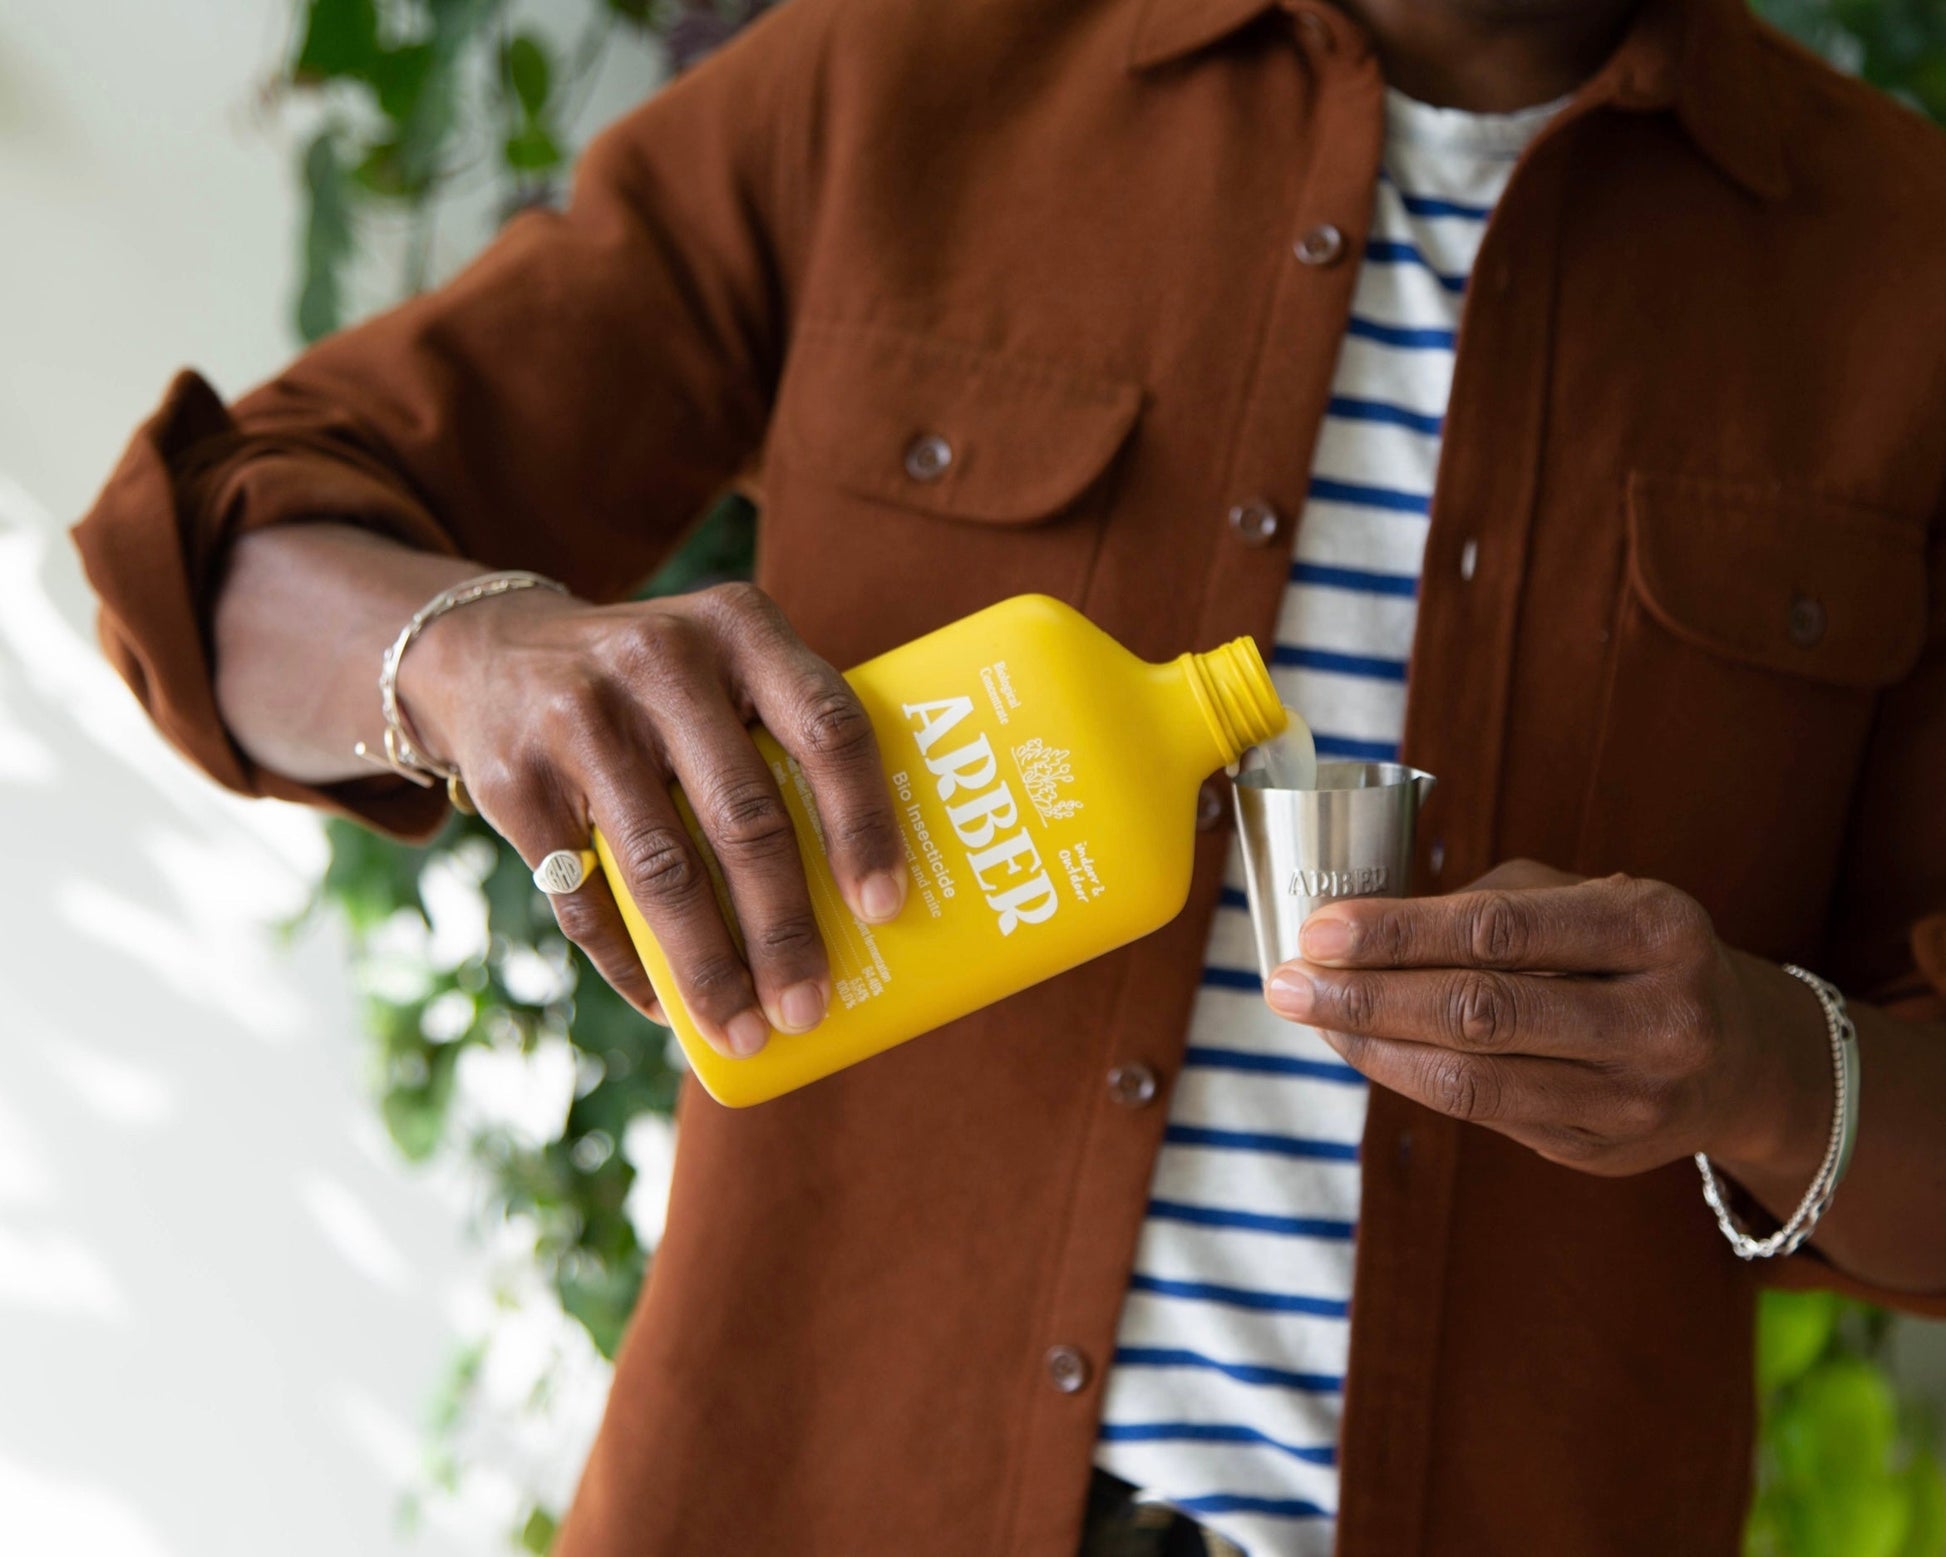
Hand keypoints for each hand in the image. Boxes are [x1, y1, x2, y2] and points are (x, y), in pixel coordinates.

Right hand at [401, 580, 906, 1057]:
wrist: (489, 649)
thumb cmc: (658, 685)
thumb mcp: (725, 665)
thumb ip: (787, 737)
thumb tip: (870, 903)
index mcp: (741, 629)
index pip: (828, 728)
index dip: (862, 823)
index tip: (885, 908)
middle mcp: (662, 660)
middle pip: (746, 816)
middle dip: (784, 928)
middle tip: (810, 1006)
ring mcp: (581, 717)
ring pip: (662, 870)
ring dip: (709, 968)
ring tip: (745, 1031)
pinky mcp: (515, 780)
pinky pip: (584, 898)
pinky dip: (629, 965)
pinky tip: (666, 1008)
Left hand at [1263, 860, 1830, 1179]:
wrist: (1741, 1059)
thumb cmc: (1633, 952)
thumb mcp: (1593, 899)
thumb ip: (1493, 902)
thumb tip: (1366, 924)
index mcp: (1657, 927)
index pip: (1500, 929)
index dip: (1399, 931)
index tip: (1319, 929)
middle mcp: (1659, 1017)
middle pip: (1480, 1010)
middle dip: (1366, 994)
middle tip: (1284, 980)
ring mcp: (1636, 1097)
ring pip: (1474, 1078)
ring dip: (1371, 1045)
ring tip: (1307, 1014)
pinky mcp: (1601, 1150)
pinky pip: (1482, 1113)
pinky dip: (1406, 1076)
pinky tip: (1360, 1046)